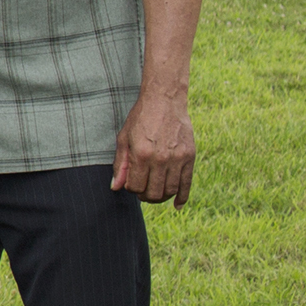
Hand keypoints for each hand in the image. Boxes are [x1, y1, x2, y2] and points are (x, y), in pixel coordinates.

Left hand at [112, 90, 196, 205]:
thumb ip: (120, 164)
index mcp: (141, 154)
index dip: (131, 188)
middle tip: (142, 191)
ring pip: (169, 191)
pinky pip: (187, 183)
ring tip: (155, 192)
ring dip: (161, 197)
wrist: (164, 101)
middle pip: (153, 193)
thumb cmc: (140, 119)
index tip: (130, 183)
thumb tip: (116, 187)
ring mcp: (178, 159)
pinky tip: (177, 205)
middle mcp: (161, 159)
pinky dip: (182, 197)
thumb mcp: (124, 139)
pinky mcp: (190, 157)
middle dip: (145, 196)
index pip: (135, 186)